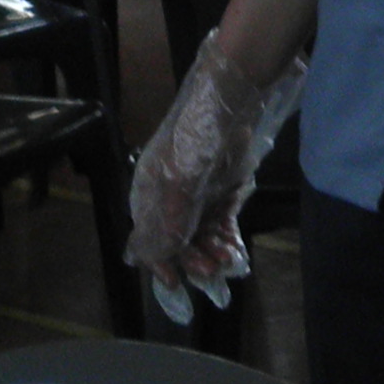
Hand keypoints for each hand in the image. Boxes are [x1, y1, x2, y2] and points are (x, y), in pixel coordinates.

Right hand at [126, 45, 302, 325]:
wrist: (231, 100)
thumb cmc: (197, 135)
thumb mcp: (181, 178)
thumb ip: (171, 216)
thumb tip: (158, 252)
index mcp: (150, 190)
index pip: (148, 235)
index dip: (159, 261)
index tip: (175, 283)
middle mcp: (171, 195)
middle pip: (177, 239)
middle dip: (192, 258)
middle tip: (211, 271)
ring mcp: (198, 193)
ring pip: (201, 234)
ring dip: (212, 251)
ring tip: (228, 260)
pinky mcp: (223, 190)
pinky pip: (221, 223)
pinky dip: (226, 239)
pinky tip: (235, 251)